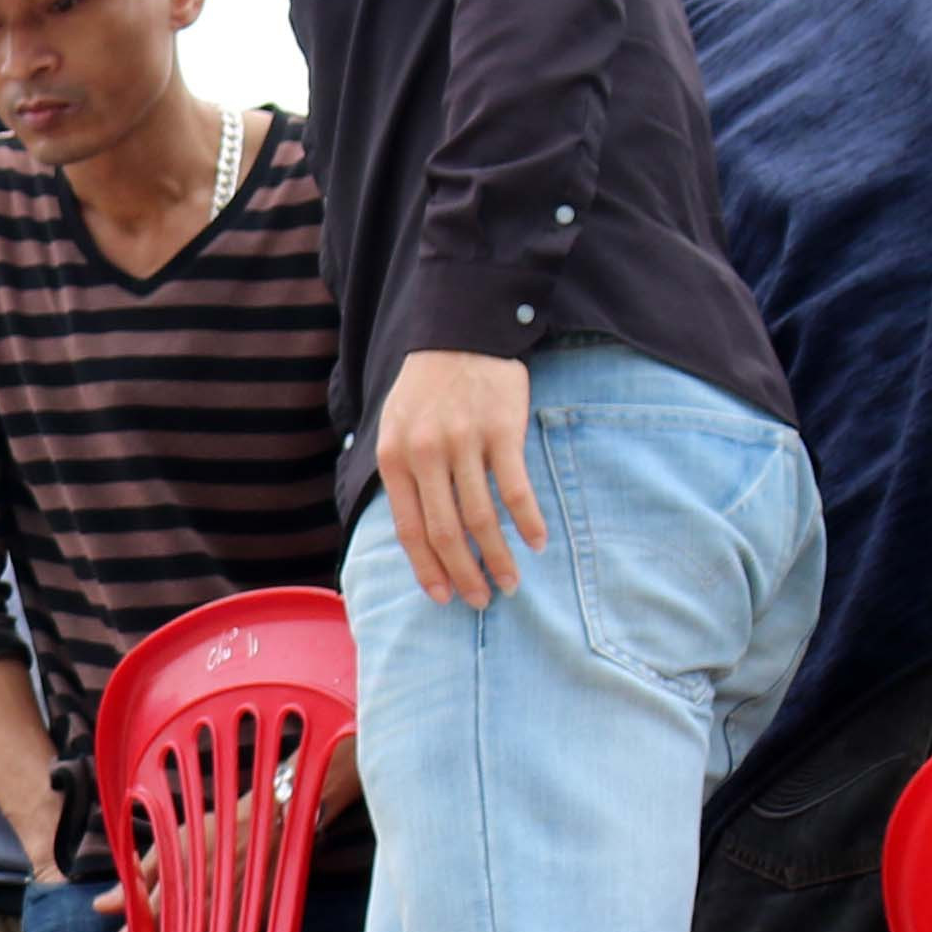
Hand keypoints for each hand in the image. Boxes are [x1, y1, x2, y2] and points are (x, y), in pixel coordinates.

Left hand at [373, 350, 544, 608]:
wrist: (461, 330)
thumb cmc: (427, 388)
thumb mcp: (396, 427)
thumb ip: (401, 475)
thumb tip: (413, 535)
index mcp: (395, 458)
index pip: (409, 529)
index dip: (426, 569)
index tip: (443, 597)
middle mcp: (426, 453)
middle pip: (445, 531)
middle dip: (464, 573)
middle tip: (479, 600)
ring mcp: (464, 441)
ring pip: (481, 517)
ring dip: (498, 557)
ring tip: (509, 583)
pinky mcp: (502, 429)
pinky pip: (515, 487)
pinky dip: (527, 521)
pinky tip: (536, 543)